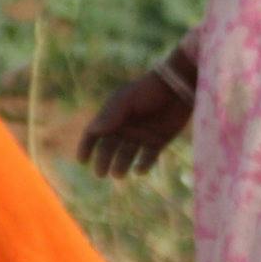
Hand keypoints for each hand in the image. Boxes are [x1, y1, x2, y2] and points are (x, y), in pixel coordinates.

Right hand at [77, 65, 192, 177]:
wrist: (178, 88)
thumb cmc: (149, 91)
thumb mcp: (127, 101)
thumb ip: (111, 115)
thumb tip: (93, 130)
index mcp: (113, 115)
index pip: (94, 133)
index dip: (86, 147)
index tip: (82, 161)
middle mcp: (125, 127)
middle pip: (108, 148)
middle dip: (103, 161)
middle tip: (101, 173)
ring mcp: (141, 135)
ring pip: (126, 156)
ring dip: (120, 166)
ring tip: (118, 174)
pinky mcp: (158, 141)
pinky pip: (147, 158)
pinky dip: (143, 166)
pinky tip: (139, 170)